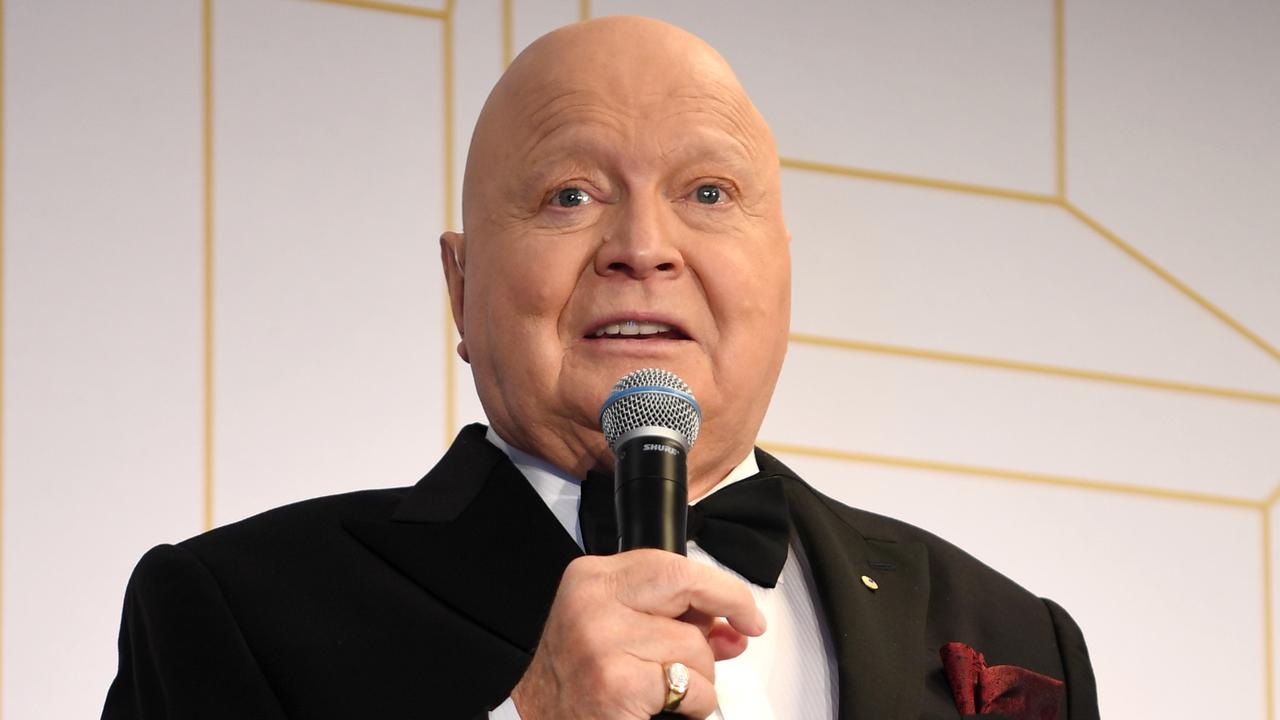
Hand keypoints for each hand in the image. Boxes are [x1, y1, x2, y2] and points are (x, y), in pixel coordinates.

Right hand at [511, 549, 765, 718]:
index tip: (745, 609)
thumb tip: (732, 626)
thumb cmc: (578, 681)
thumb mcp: (618, 632)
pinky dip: (694, 705)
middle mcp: (593, 602)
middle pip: (686, 589)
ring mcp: (602, 641)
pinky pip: (691, 688)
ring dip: (699, 678)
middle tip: (733, 641)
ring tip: (667, 690)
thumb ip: (674, 620)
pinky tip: (665, 707)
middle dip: (721, 616)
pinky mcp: (616, 683)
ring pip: (695, 647)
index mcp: (592, 580)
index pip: (671, 565)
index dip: (720, 587)